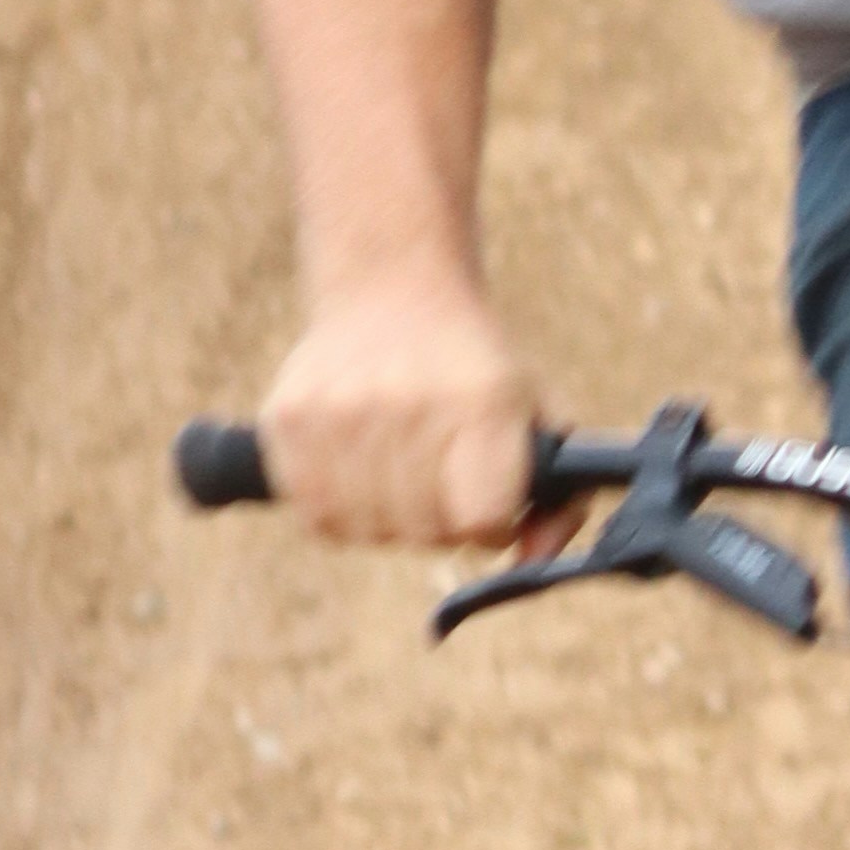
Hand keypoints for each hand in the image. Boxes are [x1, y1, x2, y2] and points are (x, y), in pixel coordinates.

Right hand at [255, 270, 545, 549]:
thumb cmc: (476, 370)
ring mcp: (340, 412)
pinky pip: (318, 518)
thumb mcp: (539, 413)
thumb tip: (535, 561)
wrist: (393, 288)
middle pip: (427, 533)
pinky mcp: (287, 419)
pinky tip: (360, 476)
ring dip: (391, 521)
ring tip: (401, 475)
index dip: (492, 522)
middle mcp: (408, 404)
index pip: (483, 517)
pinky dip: (343, 513)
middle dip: (444, 523)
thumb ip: (561, 496)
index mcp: (483, 401)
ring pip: (370, 533)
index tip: (490, 498)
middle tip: (443, 482)